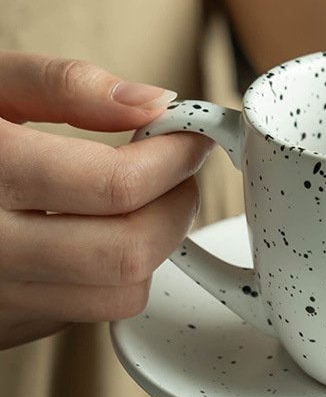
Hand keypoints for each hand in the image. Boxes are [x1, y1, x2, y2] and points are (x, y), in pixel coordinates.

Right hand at [0, 50, 213, 349]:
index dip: (174, 158)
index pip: (114, 186)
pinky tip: (90, 233)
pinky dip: (111, 274)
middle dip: (176, 206)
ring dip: (153, 247)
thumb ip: (64, 85)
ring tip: (142, 202)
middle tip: (177, 172)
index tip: (189, 137)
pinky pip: (86, 312)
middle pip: (128, 252)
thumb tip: (155, 102)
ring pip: (119, 296)